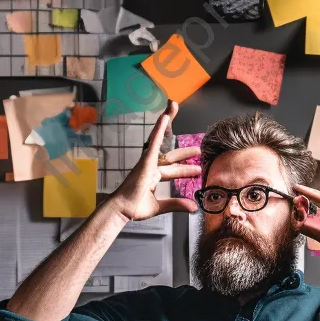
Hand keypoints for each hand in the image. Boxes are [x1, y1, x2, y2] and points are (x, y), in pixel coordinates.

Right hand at [108, 101, 200, 221]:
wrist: (122, 210)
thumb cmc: (134, 207)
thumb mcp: (161, 206)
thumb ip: (177, 204)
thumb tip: (193, 207)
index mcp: (153, 177)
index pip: (172, 170)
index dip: (184, 169)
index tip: (197, 170)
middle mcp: (151, 167)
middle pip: (170, 156)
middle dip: (184, 153)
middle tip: (197, 151)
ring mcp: (147, 162)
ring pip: (161, 141)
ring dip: (169, 126)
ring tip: (176, 110)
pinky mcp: (145, 160)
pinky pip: (154, 141)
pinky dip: (160, 129)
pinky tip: (165, 117)